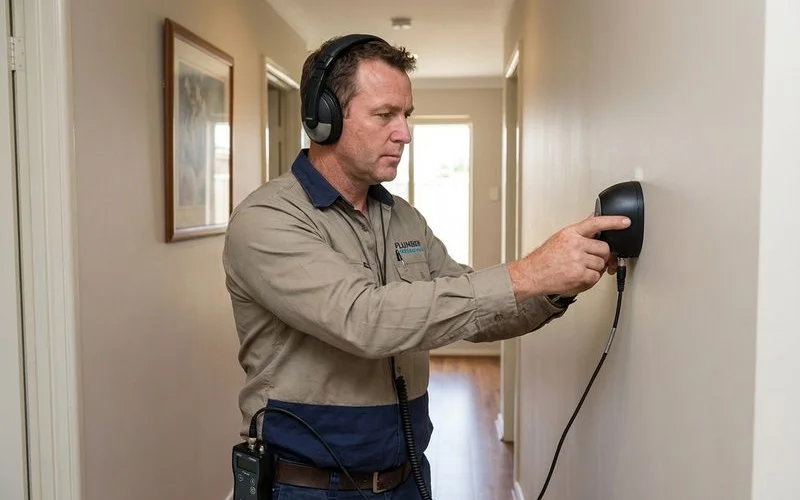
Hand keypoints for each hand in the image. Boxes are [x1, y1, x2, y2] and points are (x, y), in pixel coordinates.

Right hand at [507, 215, 629, 301]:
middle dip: (600, 256)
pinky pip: (596, 277)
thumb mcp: (560, 238)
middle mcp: (575, 244)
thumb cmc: (544, 259)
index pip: (596, 223)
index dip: (613, 222)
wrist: (532, 275)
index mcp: (570, 233)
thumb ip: (579, 231)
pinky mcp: (579, 274)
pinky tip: (578, 277)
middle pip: (604, 248)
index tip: (626, 222)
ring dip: (595, 269)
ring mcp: (577, 259)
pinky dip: (590, 279)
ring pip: (601, 264)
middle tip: (591, 260)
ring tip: (580, 269)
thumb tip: (593, 219)